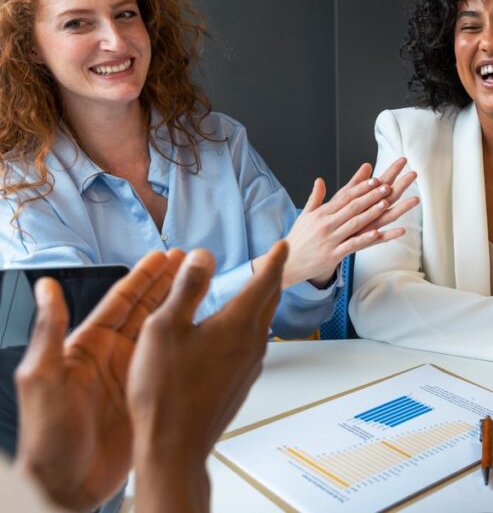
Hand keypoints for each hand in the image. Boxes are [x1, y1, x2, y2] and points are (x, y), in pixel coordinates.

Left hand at [14, 251, 181, 510]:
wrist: (65, 485)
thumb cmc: (46, 437)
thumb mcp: (41, 379)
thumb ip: (48, 332)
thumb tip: (45, 288)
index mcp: (86, 346)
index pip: (120, 302)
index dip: (142, 277)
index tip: (163, 256)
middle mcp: (110, 357)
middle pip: (144, 310)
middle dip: (167, 283)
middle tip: (190, 262)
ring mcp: (129, 377)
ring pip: (160, 333)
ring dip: (178, 308)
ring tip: (201, 287)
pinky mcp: (143, 398)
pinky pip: (168, 364)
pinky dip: (185, 345)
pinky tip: (201, 334)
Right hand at [128, 242, 287, 512]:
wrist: (174, 446)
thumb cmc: (164, 391)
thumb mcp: (164, 327)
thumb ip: (186, 288)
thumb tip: (203, 255)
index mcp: (237, 324)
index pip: (265, 281)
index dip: (274, 259)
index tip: (283, 244)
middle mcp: (252, 343)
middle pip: (269, 302)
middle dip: (272, 278)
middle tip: (275, 263)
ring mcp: (250, 366)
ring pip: (262, 325)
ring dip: (260, 304)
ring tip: (254, 293)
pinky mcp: (241, 383)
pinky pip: (251, 346)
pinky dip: (248, 328)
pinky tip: (232, 335)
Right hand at [274, 158, 419, 286]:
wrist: (286, 262)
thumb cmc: (298, 239)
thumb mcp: (305, 216)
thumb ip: (315, 198)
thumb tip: (320, 180)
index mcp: (321, 213)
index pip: (344, 197)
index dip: (361, 188)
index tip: (375, 180)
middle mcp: (326, 224)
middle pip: (352, 207)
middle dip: (371, 196)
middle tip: (386, 187)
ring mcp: (330, 239)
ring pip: (354, 223)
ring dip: (371, 213)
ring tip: (385, 204)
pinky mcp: (333, 254)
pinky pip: (351, 245)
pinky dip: (364, 238)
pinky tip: (377, 232)